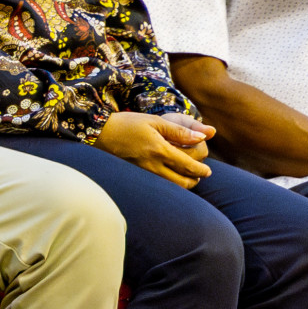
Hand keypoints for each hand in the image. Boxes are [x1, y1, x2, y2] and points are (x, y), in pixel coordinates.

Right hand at [95, 111, 213, 187]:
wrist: (100, 133)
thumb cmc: (128, 123)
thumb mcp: (154, 121)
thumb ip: (179, 131)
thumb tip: (202, 137)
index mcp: (160, 150)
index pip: (189, 166)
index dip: (201, 170)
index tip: (207, 170)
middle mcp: (154, 165)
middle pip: (183, 182)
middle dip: (194, 180)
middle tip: (199, 174)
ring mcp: (145, 173)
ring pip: (172, 187)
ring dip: (183, 184)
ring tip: (186, 176)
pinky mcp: (138, 175)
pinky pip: (160, 185)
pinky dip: (170, 184)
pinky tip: (170, 176)